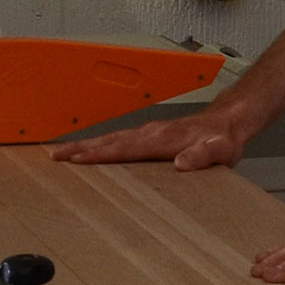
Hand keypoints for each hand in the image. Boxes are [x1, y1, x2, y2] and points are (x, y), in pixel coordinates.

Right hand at [50, 111, 246, 170]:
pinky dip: (101, 144)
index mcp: (162, 139)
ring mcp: (148, 132)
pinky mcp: (150, 135)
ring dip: (86, 145)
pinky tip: (92, 150)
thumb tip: (181, 162)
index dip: (100, 154)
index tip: (77, 158)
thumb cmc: (223, 140)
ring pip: (111, 139)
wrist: (229, 122)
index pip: (125, 148)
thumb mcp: (220, 151)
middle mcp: (150, 133)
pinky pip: (120, 140)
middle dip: (81, 148)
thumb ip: (202, 156)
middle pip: (110, 140)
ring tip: (62, 152)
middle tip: (54, 155)